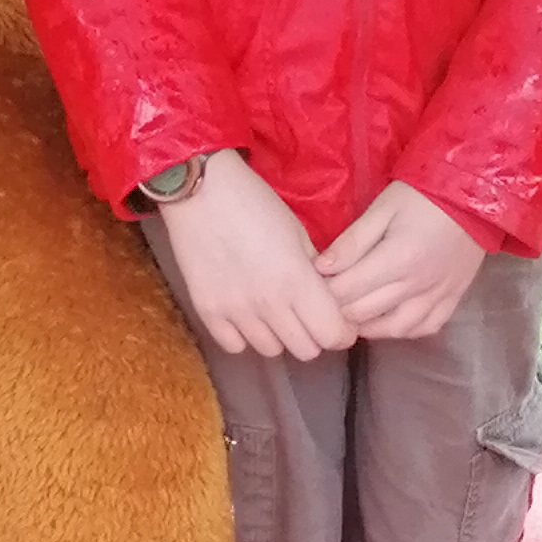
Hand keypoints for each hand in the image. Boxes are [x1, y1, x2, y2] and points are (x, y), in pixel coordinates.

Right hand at [161, 153, 352, 360]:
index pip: (333, 335)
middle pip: (306, 350)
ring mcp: (235, 311)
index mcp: (297, 280)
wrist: (200, 190)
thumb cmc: (255, 202)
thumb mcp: (297, 232)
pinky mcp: (207, 312)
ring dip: (279, 335)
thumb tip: (327, 299)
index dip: (341, 331)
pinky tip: (244, 312)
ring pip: (272, 351)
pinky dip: (244, 335)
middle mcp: (268, 304)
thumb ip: (314, 272)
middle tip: (306, 313)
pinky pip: (235, 346)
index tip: (337, 320)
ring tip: (272, 310)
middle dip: (313, 335)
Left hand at [326, 180, 488, 339]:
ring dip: (366, 325)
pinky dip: (402, 330)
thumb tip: (320, 268)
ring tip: (351, 313)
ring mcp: (438, 296)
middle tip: (325, 298)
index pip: (348, 290)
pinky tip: (387, 321)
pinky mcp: (453, 299)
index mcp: (397, 259)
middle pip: (365, 312)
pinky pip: (424, 328)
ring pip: (393, 329)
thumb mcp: (382, 208)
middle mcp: (418, 285)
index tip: (312, 284)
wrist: (473, 196)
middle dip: (338, 309)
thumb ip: (352, 241)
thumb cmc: (422, 196)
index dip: (323, 291)